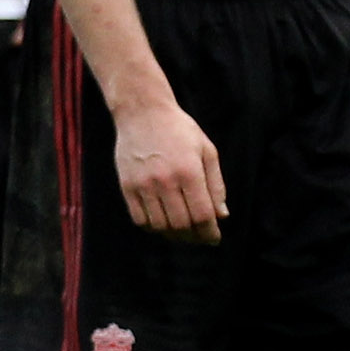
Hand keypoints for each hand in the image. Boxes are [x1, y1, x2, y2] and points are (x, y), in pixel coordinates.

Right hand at [114, 98, 226, 243]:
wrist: (142, 112)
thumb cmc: (179, 130)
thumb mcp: (207, 151)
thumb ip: (216, 184)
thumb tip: (222, 215)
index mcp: (189, 171)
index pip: (201, 215)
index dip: (210, 232)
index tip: (214, 238)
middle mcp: (165, 180)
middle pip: (181, 225)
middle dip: (194, 237)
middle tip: (200, 237)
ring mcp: (143, 185)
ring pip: (160, 226)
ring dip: (174, 235)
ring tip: (183, 232)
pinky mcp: (127, 186)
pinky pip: (140, 219)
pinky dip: (153, 228)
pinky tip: (163, 223)